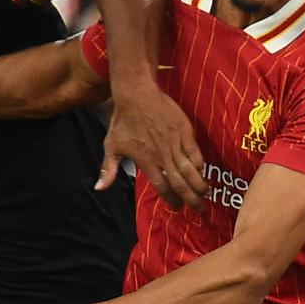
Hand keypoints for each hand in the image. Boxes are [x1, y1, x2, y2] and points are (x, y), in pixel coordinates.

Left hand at [101, 80, 206, 207]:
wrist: (136, 94)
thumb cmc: (122, 120)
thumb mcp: (111, 146)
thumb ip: (108, 169)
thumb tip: (99, 188)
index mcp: (146, 161)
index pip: (162, 187)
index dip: (172, 200)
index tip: (178, 207)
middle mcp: (162, 156)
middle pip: (180, 183)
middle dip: (191, 199)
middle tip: (199, 209)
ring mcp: (175, 143)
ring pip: (191, 170)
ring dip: (199, 184)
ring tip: (205, 193)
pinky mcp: (184, 131)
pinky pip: (195, 152)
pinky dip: (200, 164)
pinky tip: (202, 171)